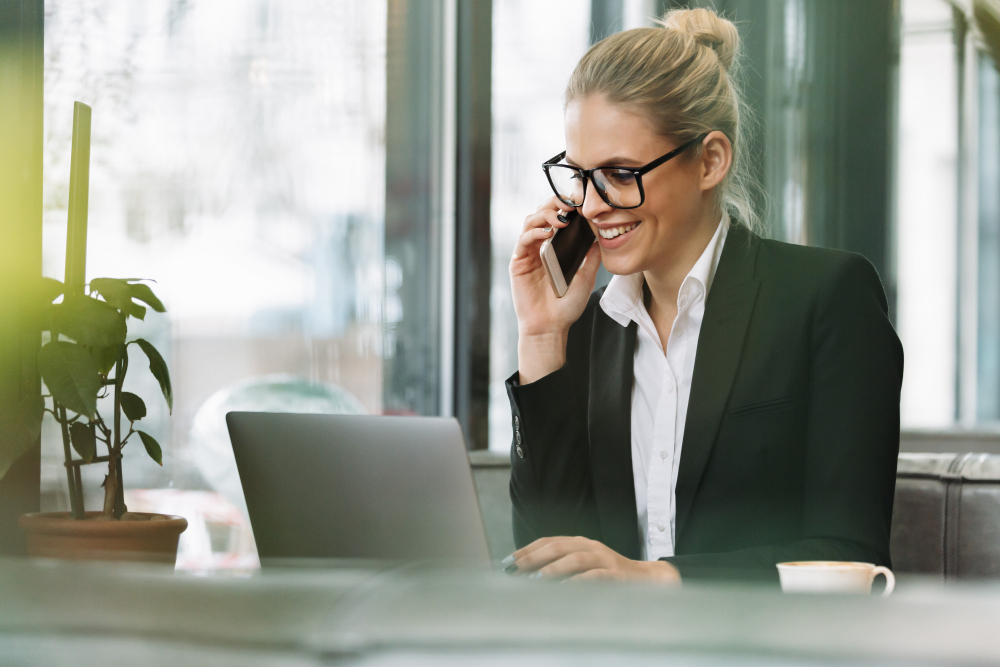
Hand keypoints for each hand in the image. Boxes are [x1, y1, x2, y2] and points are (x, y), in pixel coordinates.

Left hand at [504, 536, 680, 583]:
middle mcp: (591, 546)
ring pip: (575, 558)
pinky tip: (564, 588)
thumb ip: (562, 567)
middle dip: (535, 556)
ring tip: (535, 578)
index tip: (510, 560)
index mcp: (581, 543)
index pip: (550, 540)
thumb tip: (529, 575)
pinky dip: (578, 581)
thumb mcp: (585, 566)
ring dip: (553, 568)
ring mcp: (605, 559)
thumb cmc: (610, 575)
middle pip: (559, 546)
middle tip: (517, 568)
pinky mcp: (616, 574)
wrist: (648, 579)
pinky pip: (595, 575)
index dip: (528, 549)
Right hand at [510, 197, 600, 382]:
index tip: (582, 201)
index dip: (566, 206)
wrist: (551, 327)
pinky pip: (523, 241)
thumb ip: (591, 256)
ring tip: (561, 218)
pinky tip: (547, 234)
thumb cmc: (566, 306)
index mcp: (555, 247)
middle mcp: (539, 246)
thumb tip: (602, 235)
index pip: (558, 217)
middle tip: (571, 203)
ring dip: (545, 214)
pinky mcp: (518, 263)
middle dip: (555, 203)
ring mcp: (528, 253)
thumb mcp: (586, 277)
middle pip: (542, 213)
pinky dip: (534, 232)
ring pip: (530, 221)